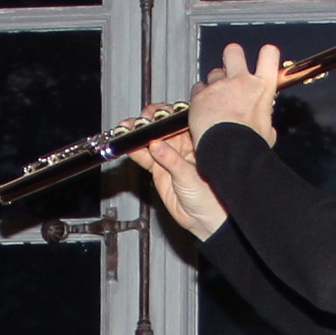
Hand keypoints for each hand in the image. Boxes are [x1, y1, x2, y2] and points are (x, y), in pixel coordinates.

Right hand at [125, 110, 226, 239]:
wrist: (203, 219)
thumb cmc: (209, 196)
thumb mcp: (189, 176)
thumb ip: (172, 160)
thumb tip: (156, 145)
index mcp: (194, 139)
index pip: (175, 121)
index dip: (163, 115)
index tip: (153, 116)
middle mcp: (181, 145)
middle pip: (159, 127)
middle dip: (146, 123)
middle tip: (138, 124)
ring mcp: (168, 157)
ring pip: (149, 140)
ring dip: (136, 135)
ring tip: (126, 131)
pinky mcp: (158, 169)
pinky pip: (144, 156)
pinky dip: (134, 151)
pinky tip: (127, 146)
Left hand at [184, 43, 278, 146]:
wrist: (228, 151)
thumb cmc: (249, 145)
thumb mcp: (266, 132)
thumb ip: (264, 122)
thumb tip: (265, 126)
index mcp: (262, 88)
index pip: (269, 55)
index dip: (267, 54)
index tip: (265, 57)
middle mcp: (241, 81)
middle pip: (233, 51)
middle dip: (231, 56)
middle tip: (231, 67)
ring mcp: (219, 86)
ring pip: (214, 73)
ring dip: (214, 83)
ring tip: (216, 101)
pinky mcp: (201, 95)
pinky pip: (198, 88)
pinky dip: (200, 96)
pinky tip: (203, 109)